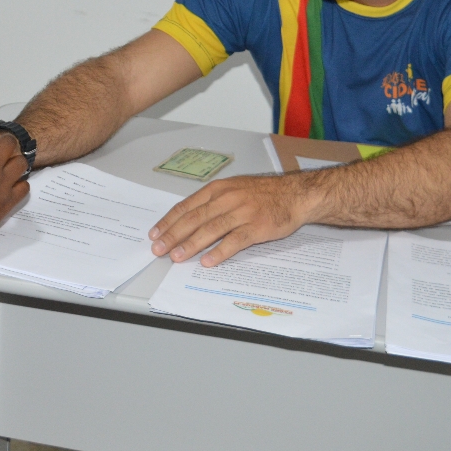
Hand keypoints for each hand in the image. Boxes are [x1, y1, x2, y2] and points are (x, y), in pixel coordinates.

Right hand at [0, 131, 28, 241]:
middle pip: (8, 143)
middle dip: (7, 141)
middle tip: (3, 146)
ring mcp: (2, 183)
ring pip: (21, 163)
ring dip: (17, 162)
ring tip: (10, 166)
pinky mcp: (9, 199)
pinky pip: (24, 187)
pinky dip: (21, 185)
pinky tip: (13, 186)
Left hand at [148, 174, 314, 265]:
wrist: (295, 194)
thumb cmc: (263, 194)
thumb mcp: (234, 189)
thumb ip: (212, 202)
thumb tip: (188, 220)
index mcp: (218, 189)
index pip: (186, 206)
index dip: (169, 221)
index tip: (155, 233)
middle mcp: (227, 199)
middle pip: (194, 219)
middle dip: (173, 235)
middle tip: (158, 249)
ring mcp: (242, 213)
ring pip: (210, 230)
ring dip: (190, 244)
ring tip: (176, 256)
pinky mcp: (256, 227)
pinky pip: (234, 241)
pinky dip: (219, 252)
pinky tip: (207, 261)